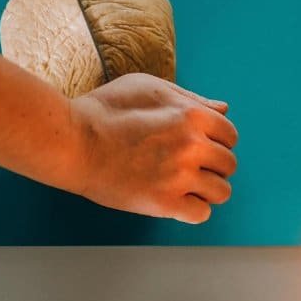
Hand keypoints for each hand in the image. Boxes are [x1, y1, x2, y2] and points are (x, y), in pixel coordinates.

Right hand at [68, 73, 237, 223]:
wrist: (70, 141)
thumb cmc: (105, 110)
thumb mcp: (150, 87)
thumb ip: (191, 99)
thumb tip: (224, 109)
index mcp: (191, 115)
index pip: (230, 135)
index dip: (217, 141)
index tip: (199, 146)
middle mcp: (192, 145)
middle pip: (228, 164)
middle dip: (213, 165)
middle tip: (188, 166)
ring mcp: (179, 176)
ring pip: (221, 192)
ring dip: (207, 189)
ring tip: (184, 184)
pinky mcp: (164, 202)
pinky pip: (201, 214)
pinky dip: (192, 209)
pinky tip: (176, 199)